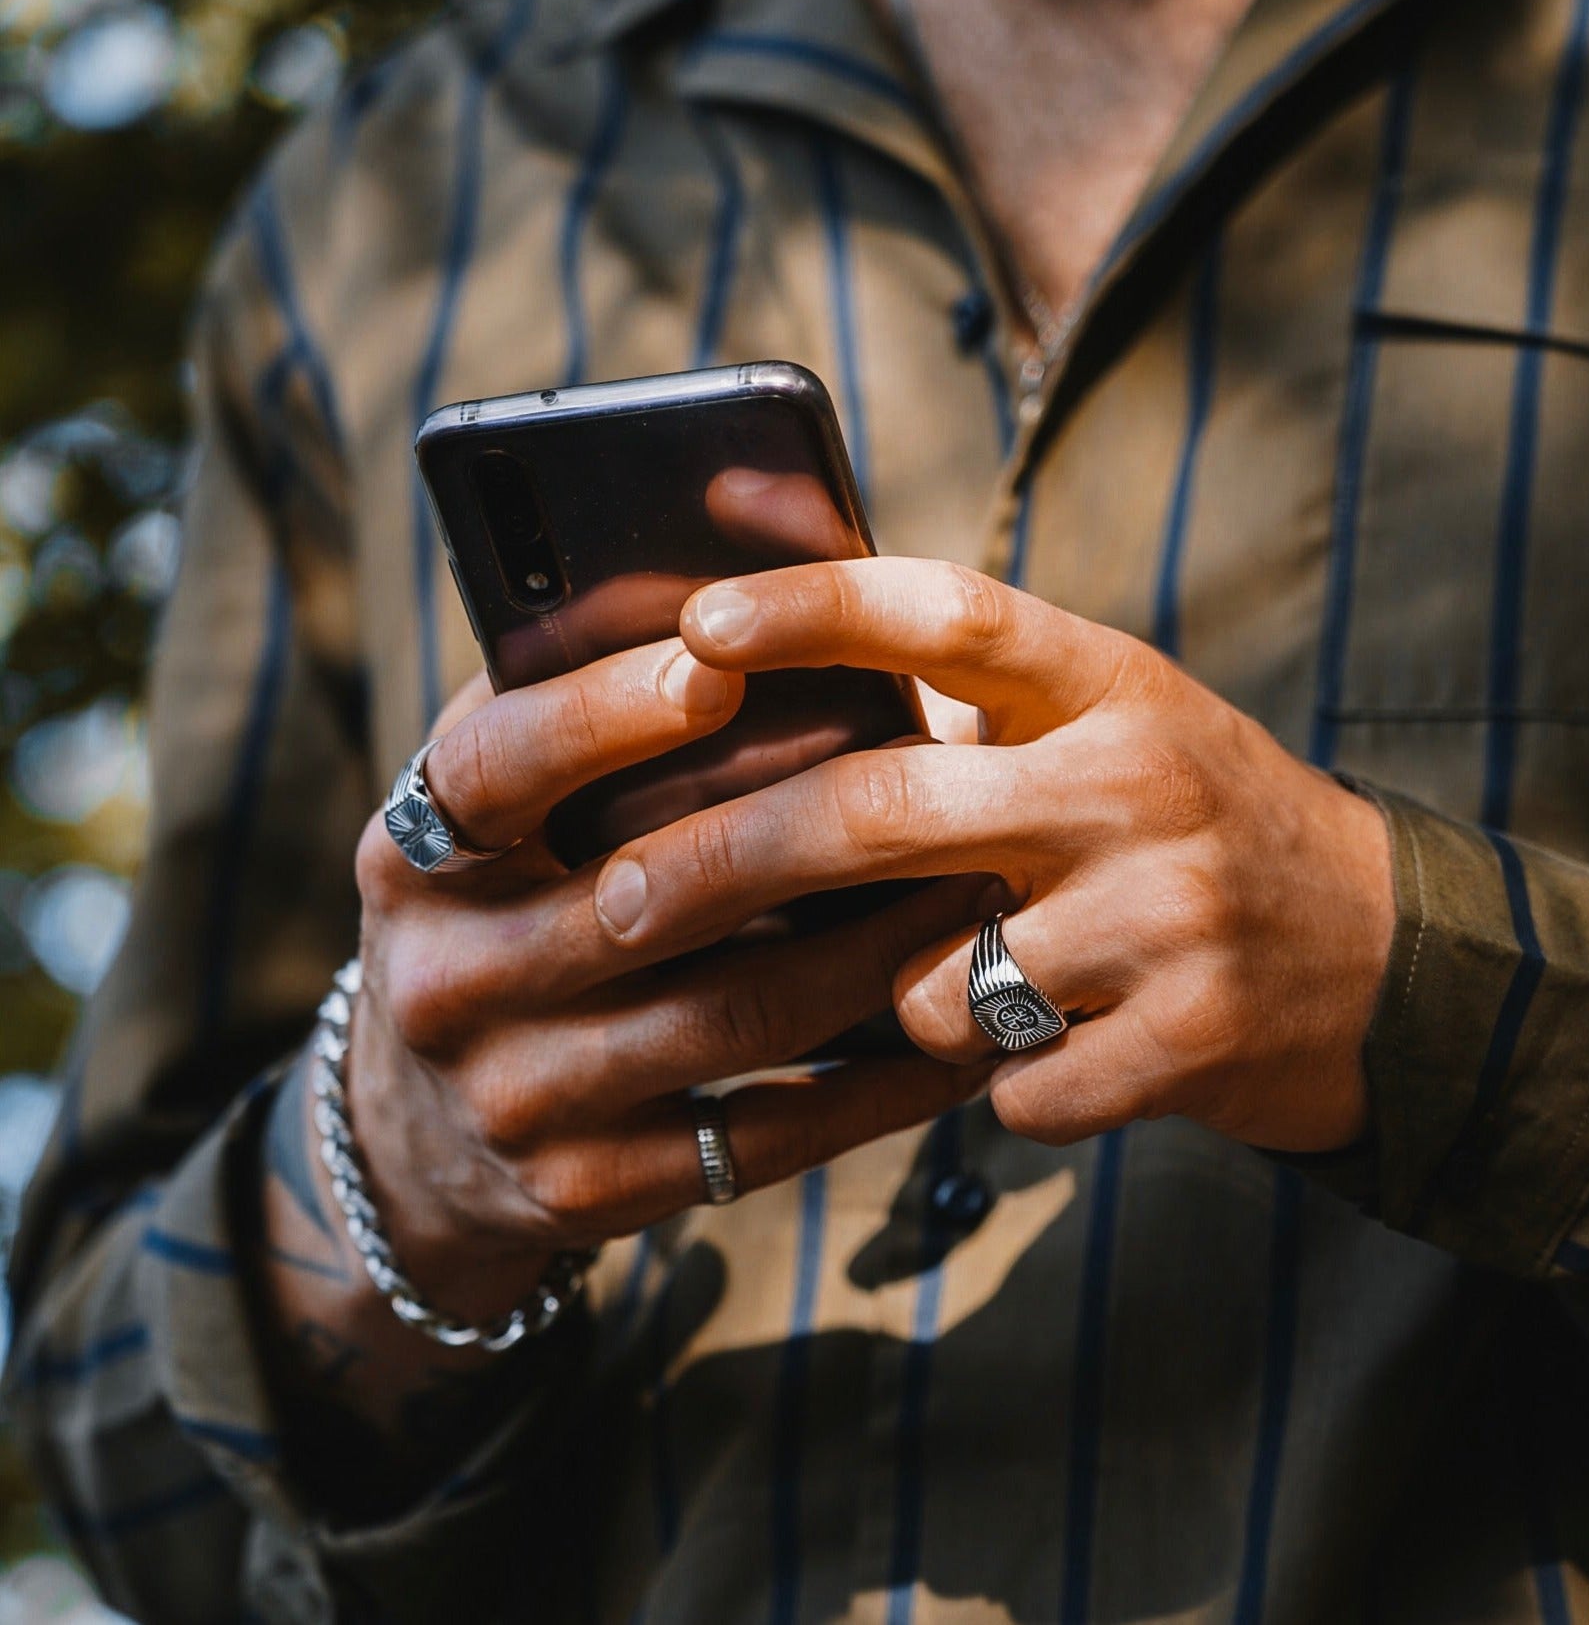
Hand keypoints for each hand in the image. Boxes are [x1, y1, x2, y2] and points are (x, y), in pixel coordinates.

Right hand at [346, 640, 989, 1321]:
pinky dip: (875, 1084)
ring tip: (978, 887)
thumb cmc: (495, 916)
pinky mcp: (589, 1190)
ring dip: (870, 953)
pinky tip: (957, 1034)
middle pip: (640, 901)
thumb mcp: (486, 820)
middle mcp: (446, 983)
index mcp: (410, 859)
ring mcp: (515, 1100)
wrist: (417, 1136)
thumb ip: (558, 710)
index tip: (717, 661)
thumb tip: (699, 597)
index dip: (598, 716)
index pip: (492, 771)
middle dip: (805, 835)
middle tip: (938, 774)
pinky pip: (762, 1134)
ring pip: (728, 1018)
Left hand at [586, 554, 1394, 1154]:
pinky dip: (1000, 1086)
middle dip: (722, 862)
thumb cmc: (1189, 822)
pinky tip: (1056, 1053)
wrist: (1373, 956)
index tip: (695, 624)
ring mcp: (1171, 912)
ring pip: (933, 984)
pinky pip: (1010, 1088)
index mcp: (1108, 682)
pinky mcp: (1192, 1040)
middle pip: (881, 809)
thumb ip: (967, 707)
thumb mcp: (1104, 726)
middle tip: (615, 902)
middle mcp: (1136, 779)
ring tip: (977, 988)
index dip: (812, 606)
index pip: (943, 613)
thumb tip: (757, 662)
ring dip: (910, 1006)